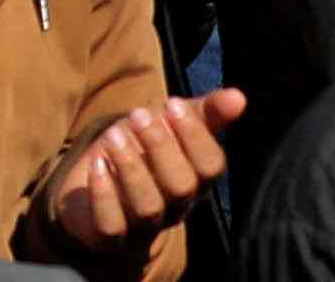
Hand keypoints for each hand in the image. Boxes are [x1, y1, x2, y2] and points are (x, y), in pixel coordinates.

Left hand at [43, 94, 241, 256]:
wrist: (95, 184)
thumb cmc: (142, 150)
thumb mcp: (169, 124)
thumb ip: (204, 111)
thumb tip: (239, 96)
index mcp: (196, 180)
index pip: (210, 166)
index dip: (194, 135)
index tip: (172, 103)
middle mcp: (175, 207)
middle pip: (181, 186)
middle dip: (160, 146)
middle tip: (138, 115)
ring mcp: (142, 226)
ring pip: (148, 207)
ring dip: (130, 166)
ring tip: (113, 136)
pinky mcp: (109, 237)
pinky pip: (113, 225)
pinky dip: (105, 195)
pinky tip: (97, 165)